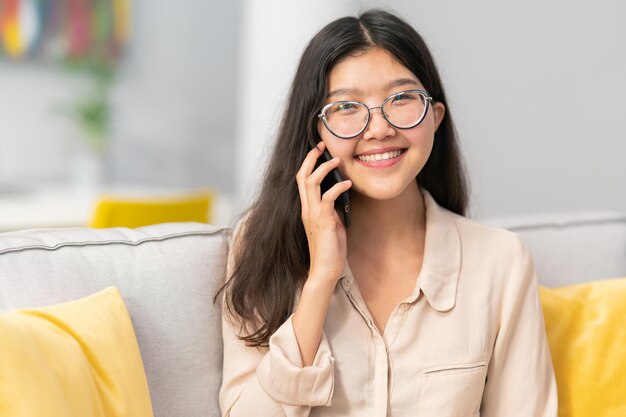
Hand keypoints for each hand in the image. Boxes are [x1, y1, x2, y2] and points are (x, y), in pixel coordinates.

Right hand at [296, 141, 351, 284]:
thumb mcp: (332, 224)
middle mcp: (307, 209)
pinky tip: (347, 183)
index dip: (308, 163)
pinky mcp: (323, 221)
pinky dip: (337, 187)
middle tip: (322, 145)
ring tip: (337, 160)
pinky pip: (328, 198)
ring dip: (324, 168)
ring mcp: (313, 215)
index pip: (302, 180)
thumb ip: (332, 210)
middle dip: (311, 158)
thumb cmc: (330, 249)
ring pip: (311, 183)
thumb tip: (340, 195)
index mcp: (308, 209)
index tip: (318, 150)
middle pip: (302, 176)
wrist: (325, 270)